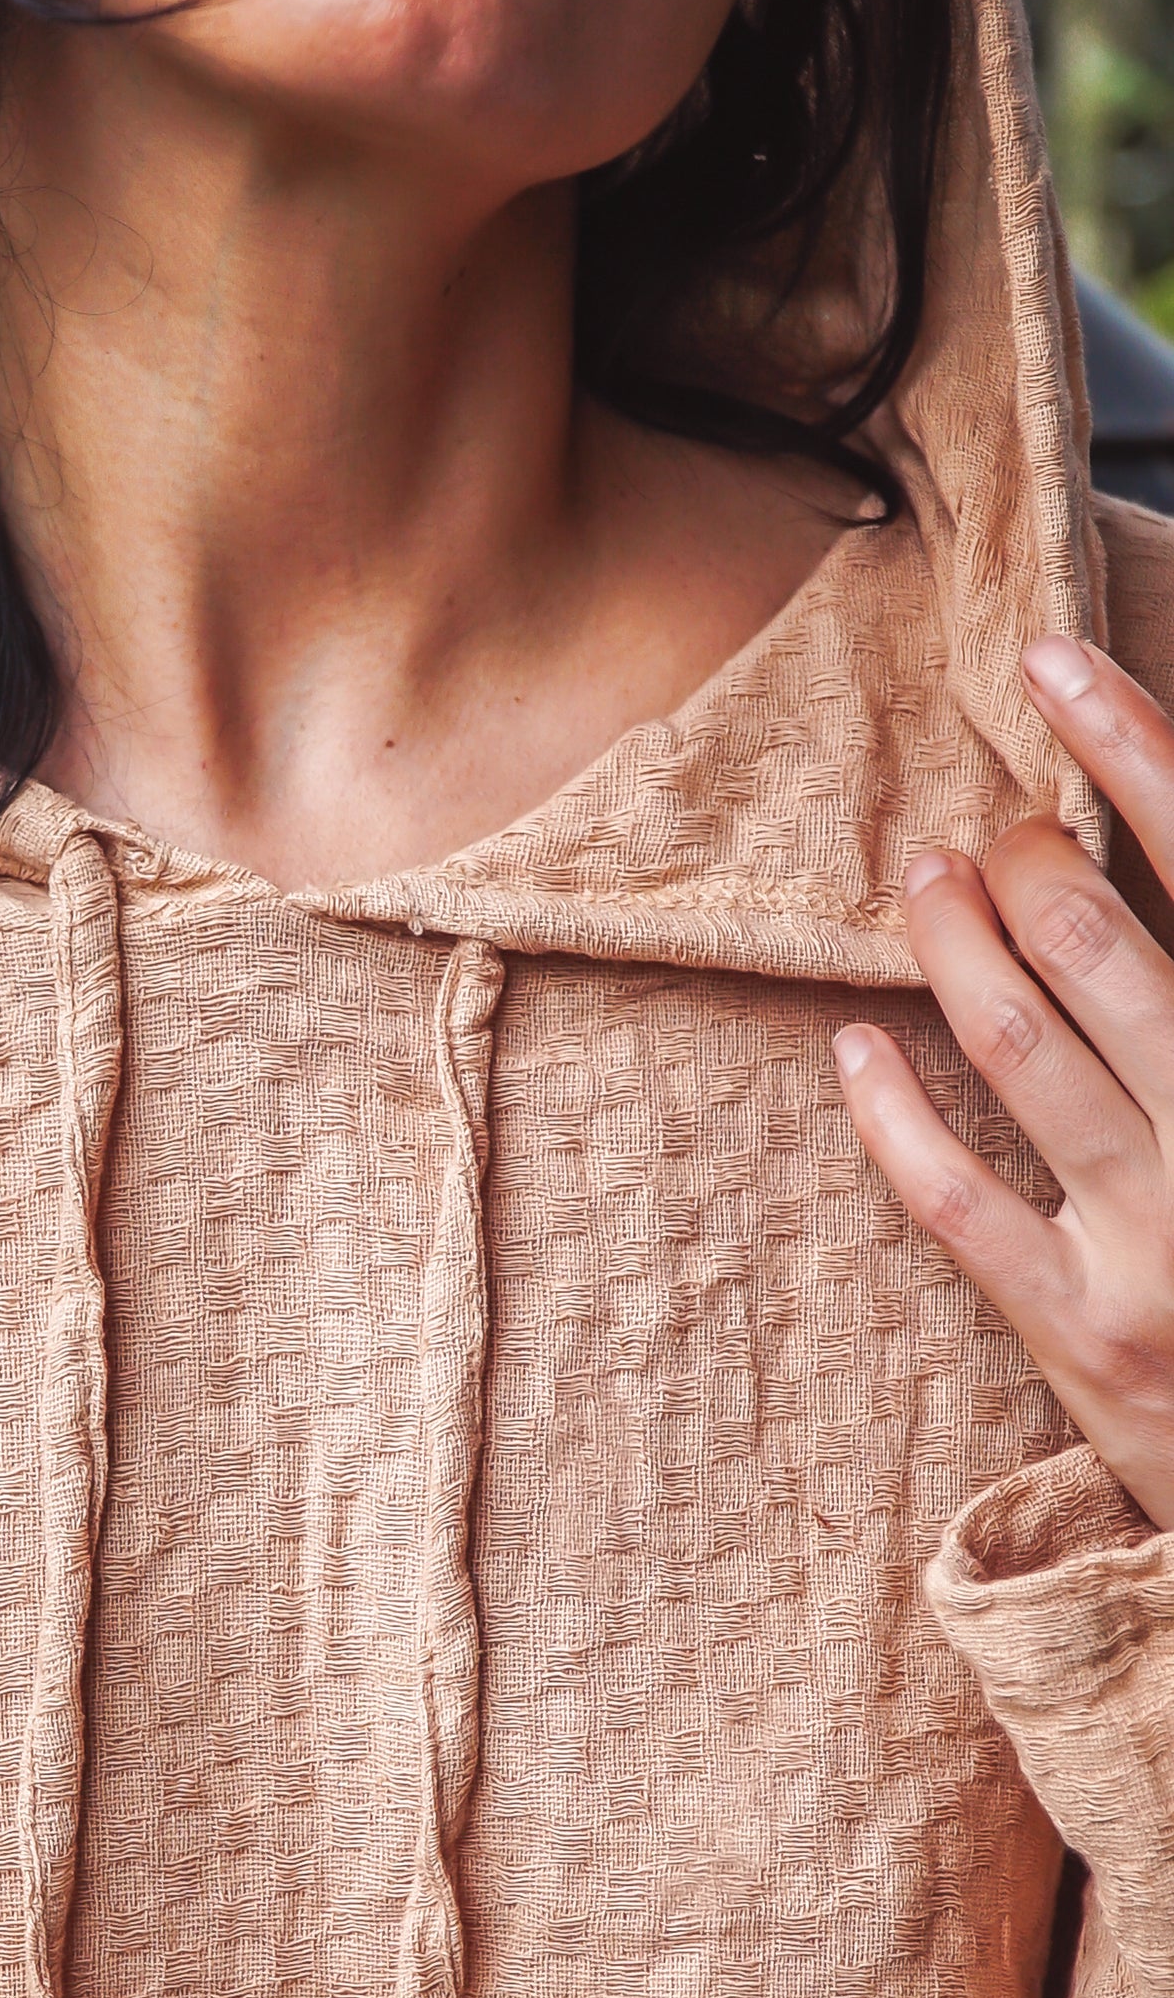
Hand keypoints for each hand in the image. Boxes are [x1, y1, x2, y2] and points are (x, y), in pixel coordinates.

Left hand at [834, 633, 1173, 1530]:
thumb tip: (1115, 880)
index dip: (1132, 750)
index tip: (1052, 666)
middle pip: (1102, 945)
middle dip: (1024, 862)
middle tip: (985, 834)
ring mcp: (1160, 1240)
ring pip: (1018, 1049)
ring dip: (952, 947)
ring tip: (923, 888)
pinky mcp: (1081, 1331)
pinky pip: (954, 1199)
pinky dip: (889, 1113)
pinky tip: (854, 1046)